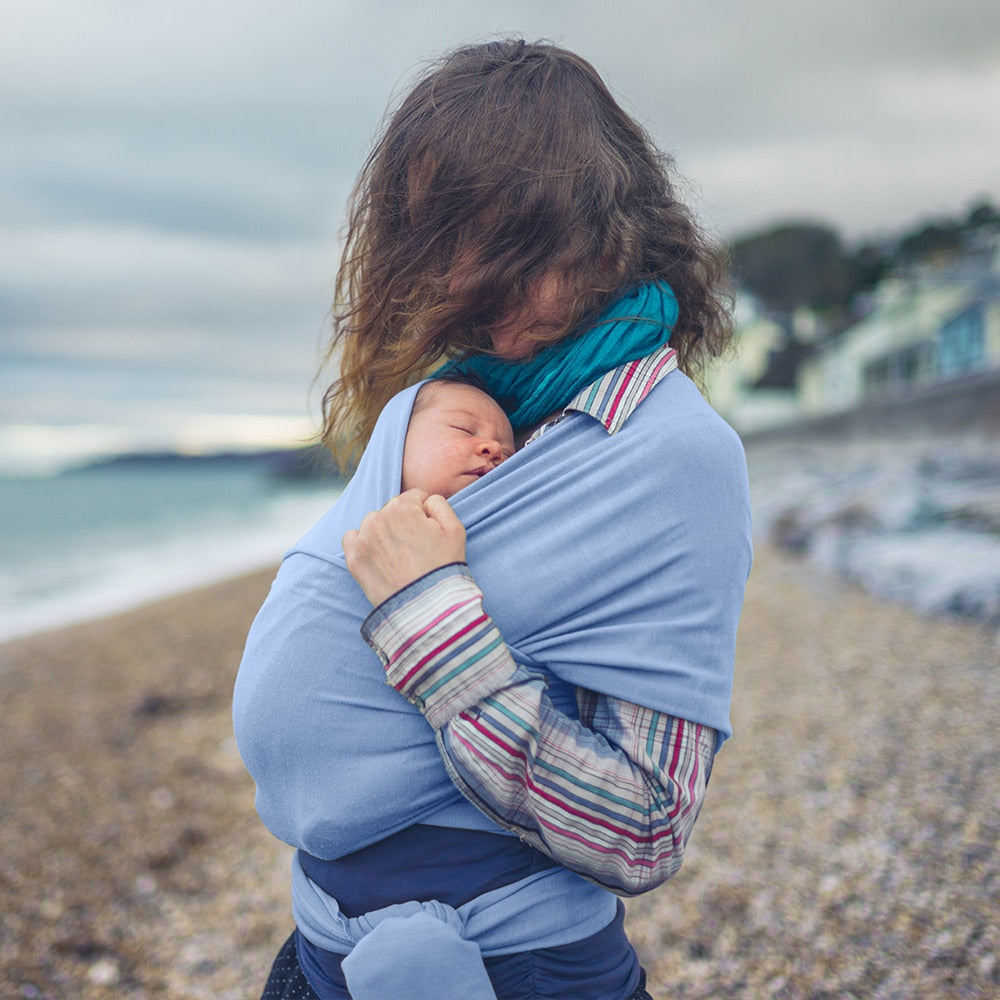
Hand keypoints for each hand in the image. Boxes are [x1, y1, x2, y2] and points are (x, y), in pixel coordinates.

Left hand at [342, 489, 466, 606]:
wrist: (426, 608)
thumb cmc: (443, 569)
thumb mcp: (455, 529)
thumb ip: (439, 503)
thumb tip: (425, 501)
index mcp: (403, 507)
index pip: (413, 498)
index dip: (424, 515)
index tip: (429, 534)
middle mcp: (378, 518)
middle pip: (392, 510)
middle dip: (403, 523)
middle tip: (416, 548)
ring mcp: (363, 538)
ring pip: (374, 524)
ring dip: (384, 533)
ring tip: (400, 556)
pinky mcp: (353, 558)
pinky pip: (353, 538)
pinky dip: (364, 544)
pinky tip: (379, 557)